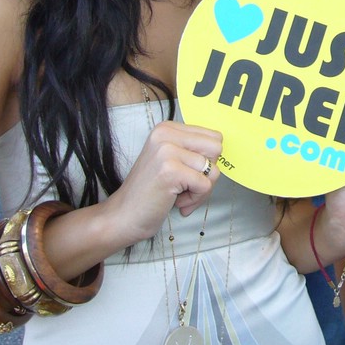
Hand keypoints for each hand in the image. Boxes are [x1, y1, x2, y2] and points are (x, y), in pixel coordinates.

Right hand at [107, 119, 221, 243]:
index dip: (206, 160)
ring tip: (178, 194)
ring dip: (200, 190)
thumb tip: (221, 147)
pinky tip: (175, 202)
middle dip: (207, 173)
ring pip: (213, 169)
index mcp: (167, 128)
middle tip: (186, 185)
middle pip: (217, 148)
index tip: (187, 173)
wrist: (123, 215)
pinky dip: (195, 199)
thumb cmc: (150, 192)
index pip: (213, 136)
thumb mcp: (170, 159)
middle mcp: (166, 133)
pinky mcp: (170, 171)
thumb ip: (192, 149)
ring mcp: (167, 151)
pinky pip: (205, 185)